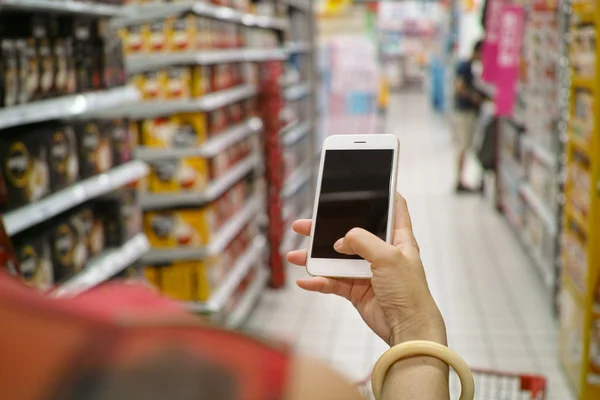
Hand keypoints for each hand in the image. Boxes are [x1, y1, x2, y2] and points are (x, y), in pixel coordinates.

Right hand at [287, 194, 445, 345]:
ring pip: (336, 259)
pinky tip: (305, 281)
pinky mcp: (357, 291)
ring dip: (315, 257)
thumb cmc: (409, 292)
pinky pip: (333, 282)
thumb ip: (362, 241)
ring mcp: (368, 272)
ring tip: (295, 255)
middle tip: (305, 225)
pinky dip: (318, 281)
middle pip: (351, 234)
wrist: (408, 329)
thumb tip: (340, 241)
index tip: (368, 184)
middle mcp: (382, 253)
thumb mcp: (388, 256)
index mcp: (398, 239)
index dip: (384, 195)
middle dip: (327, 228)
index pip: (394, 210)